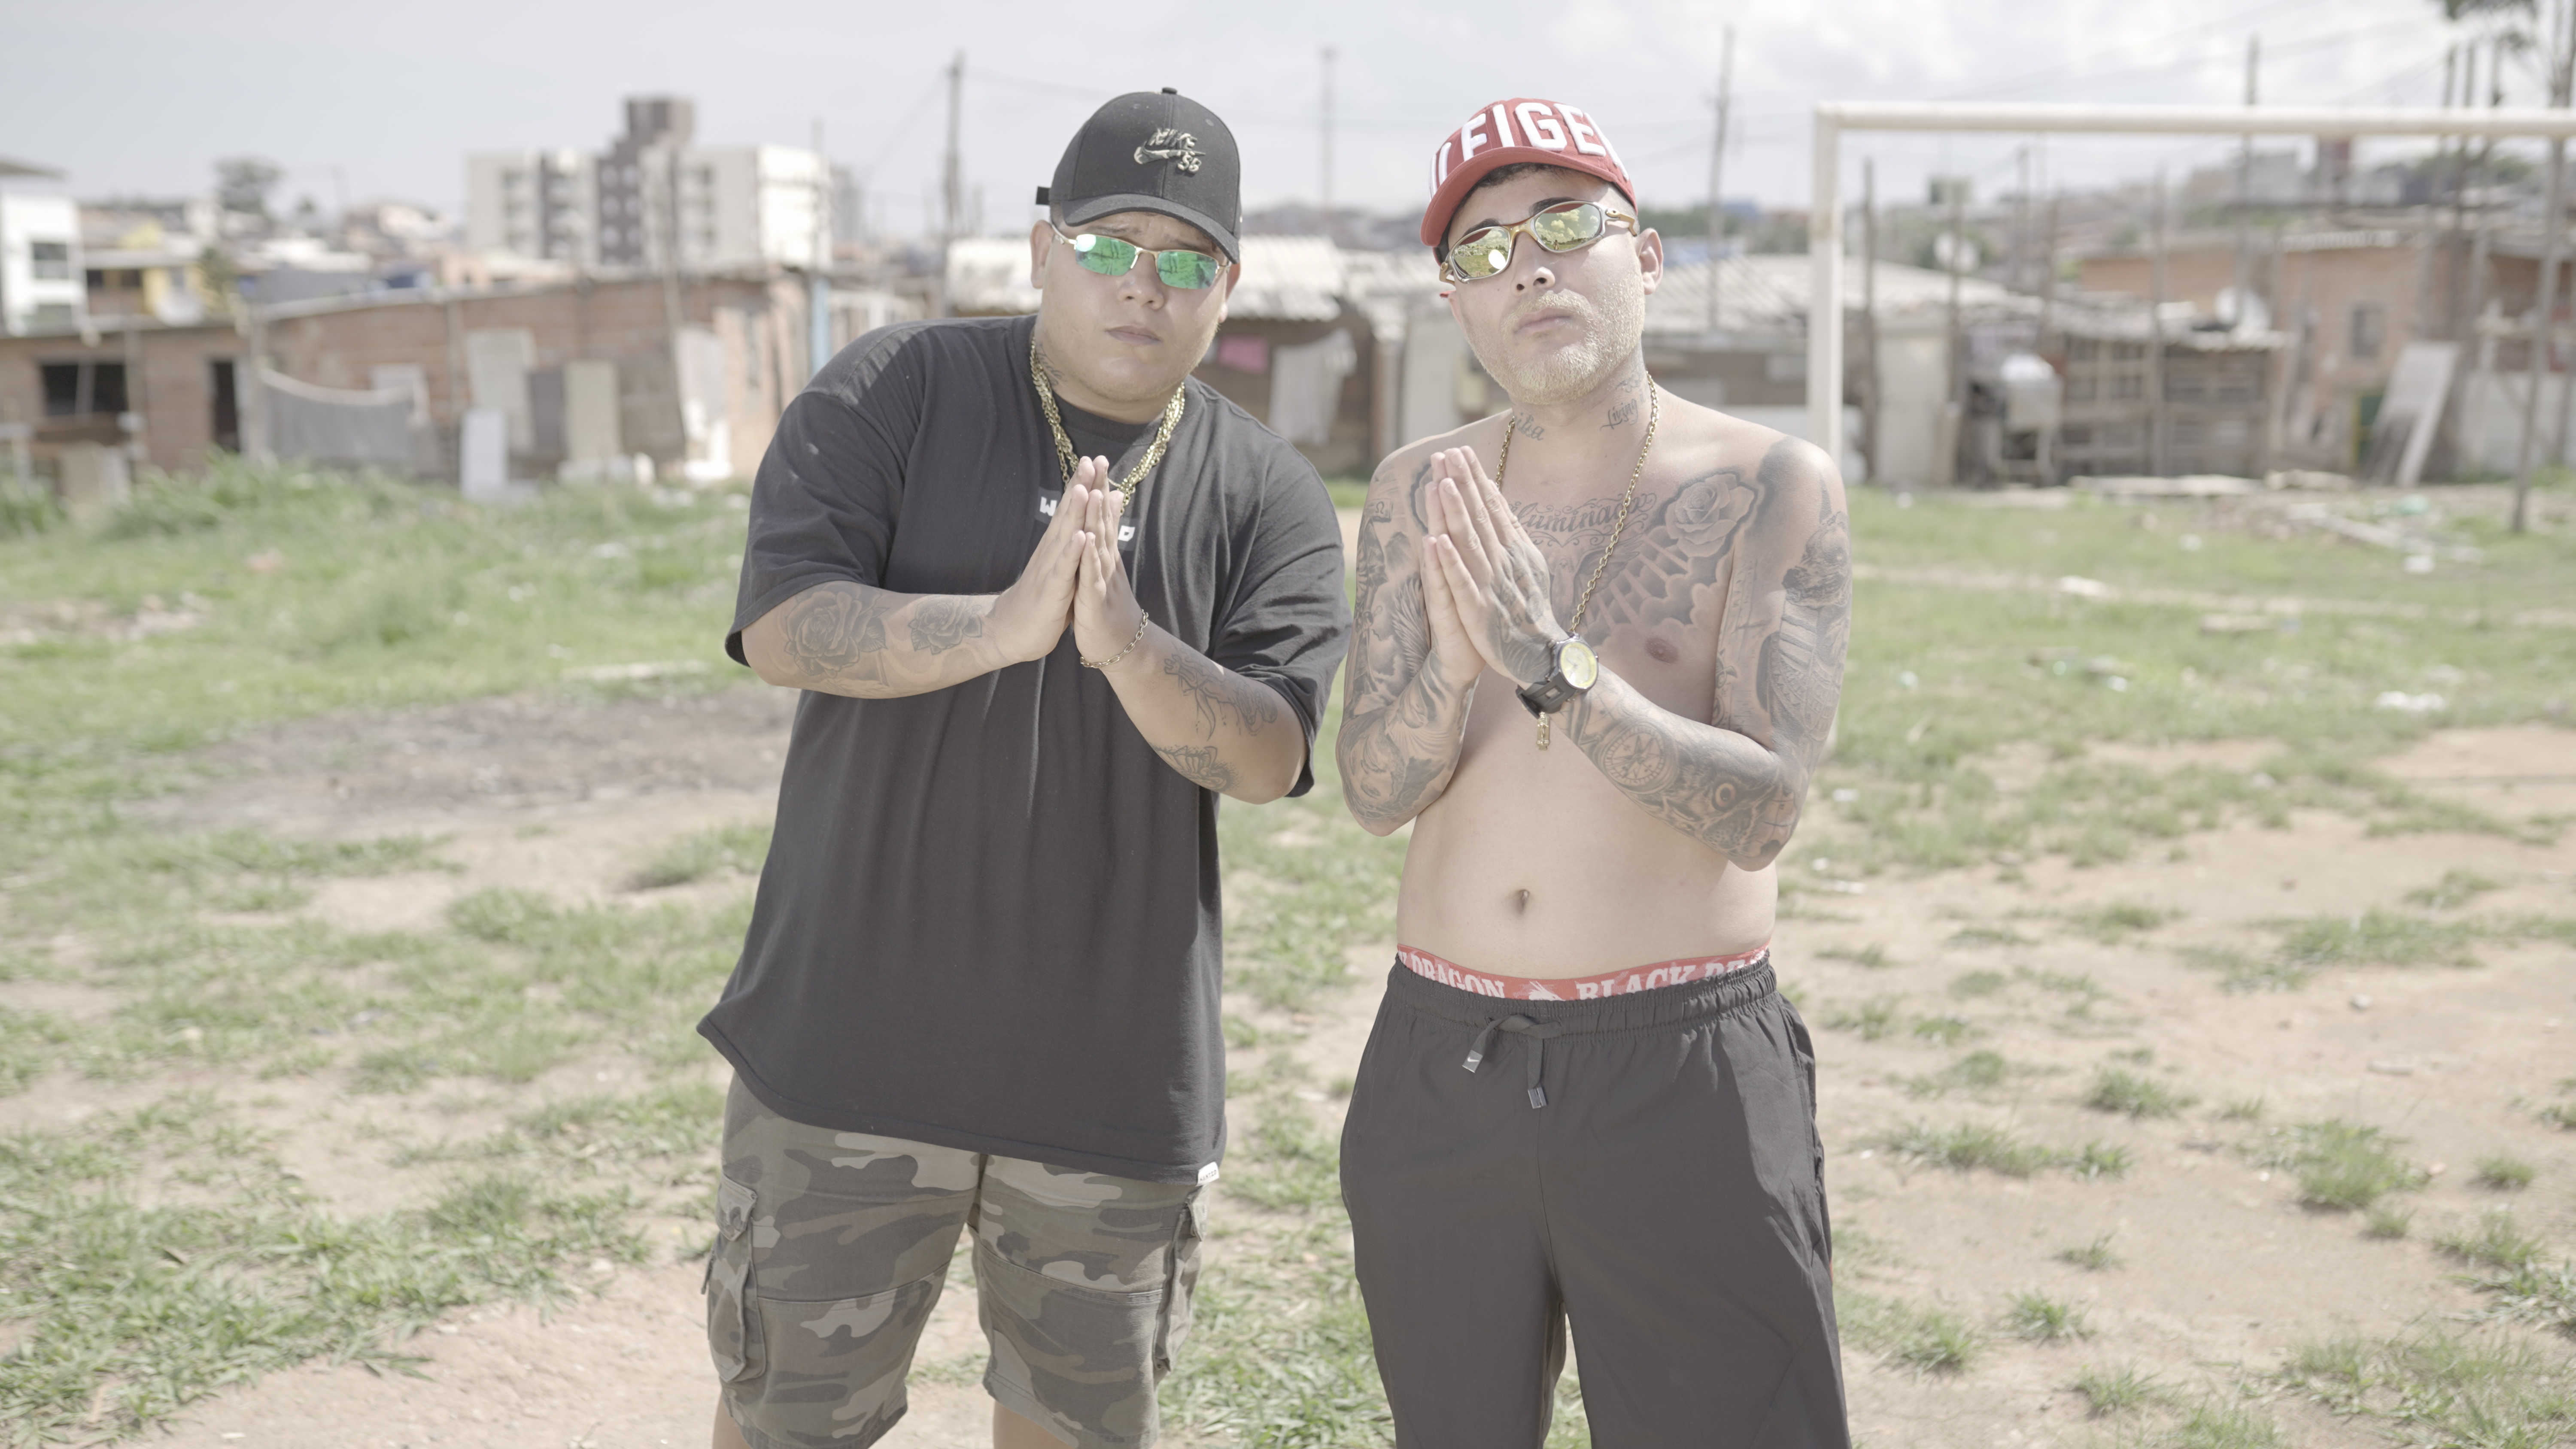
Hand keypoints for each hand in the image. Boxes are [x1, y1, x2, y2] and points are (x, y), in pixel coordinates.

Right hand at [989, 456, 1095, 661]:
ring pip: (1065, 536)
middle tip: (1092, 460)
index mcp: (1057, 546)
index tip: (1097, 460)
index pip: (1072, 510)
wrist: (1011, 631)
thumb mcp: (1062, 566)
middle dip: (1081, 487)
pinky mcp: (1051, 591)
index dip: (1084, 485)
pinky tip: (1081, 536)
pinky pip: (1063, 570)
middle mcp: (1052, 552)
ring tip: (1085, 488)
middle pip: (1068, 514)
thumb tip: (1082, 525)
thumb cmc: (1042, 598)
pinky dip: (1072, 552)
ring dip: (1074, 512)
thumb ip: (1072, 541)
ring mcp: (1050, 570)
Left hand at [1071, 464, 1146, 664]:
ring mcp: (1102, 581)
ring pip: (1099, 545)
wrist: (1120, 646)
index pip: (1102, 515)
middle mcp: (1106, 563)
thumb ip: (1108, 541)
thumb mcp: (1105, 570)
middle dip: (1099, 491)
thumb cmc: (1107, 607)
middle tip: (1099, 461)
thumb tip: (1112, 513)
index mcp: (1104, 555)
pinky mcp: (1094, 602)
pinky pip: (1091, 577)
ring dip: (1096, 518)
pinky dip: (1089, 559)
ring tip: (1092, 491)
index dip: (1100, 487)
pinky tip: (1086, 541)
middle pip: (1103, 521)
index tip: (1097, 459)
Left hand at [1424, 447, 1563, 685]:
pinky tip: (1437, 540)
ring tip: (1443, 484)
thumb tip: (1494, 493)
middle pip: (1479, 517)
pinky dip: (1450, 561)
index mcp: (1513, 549)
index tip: (1461, 451)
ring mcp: (1490, 585)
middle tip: (1447, 454)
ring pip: (1469, 543)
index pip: (1492, 507)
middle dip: (1463, 484)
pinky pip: (1461, 582)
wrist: (1538, 655)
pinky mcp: (1478, 610)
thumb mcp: (1528, 561)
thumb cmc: (1528, 607)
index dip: (1476, 479)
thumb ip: (1510, 528)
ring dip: (1455, 513)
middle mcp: (1503, 561)